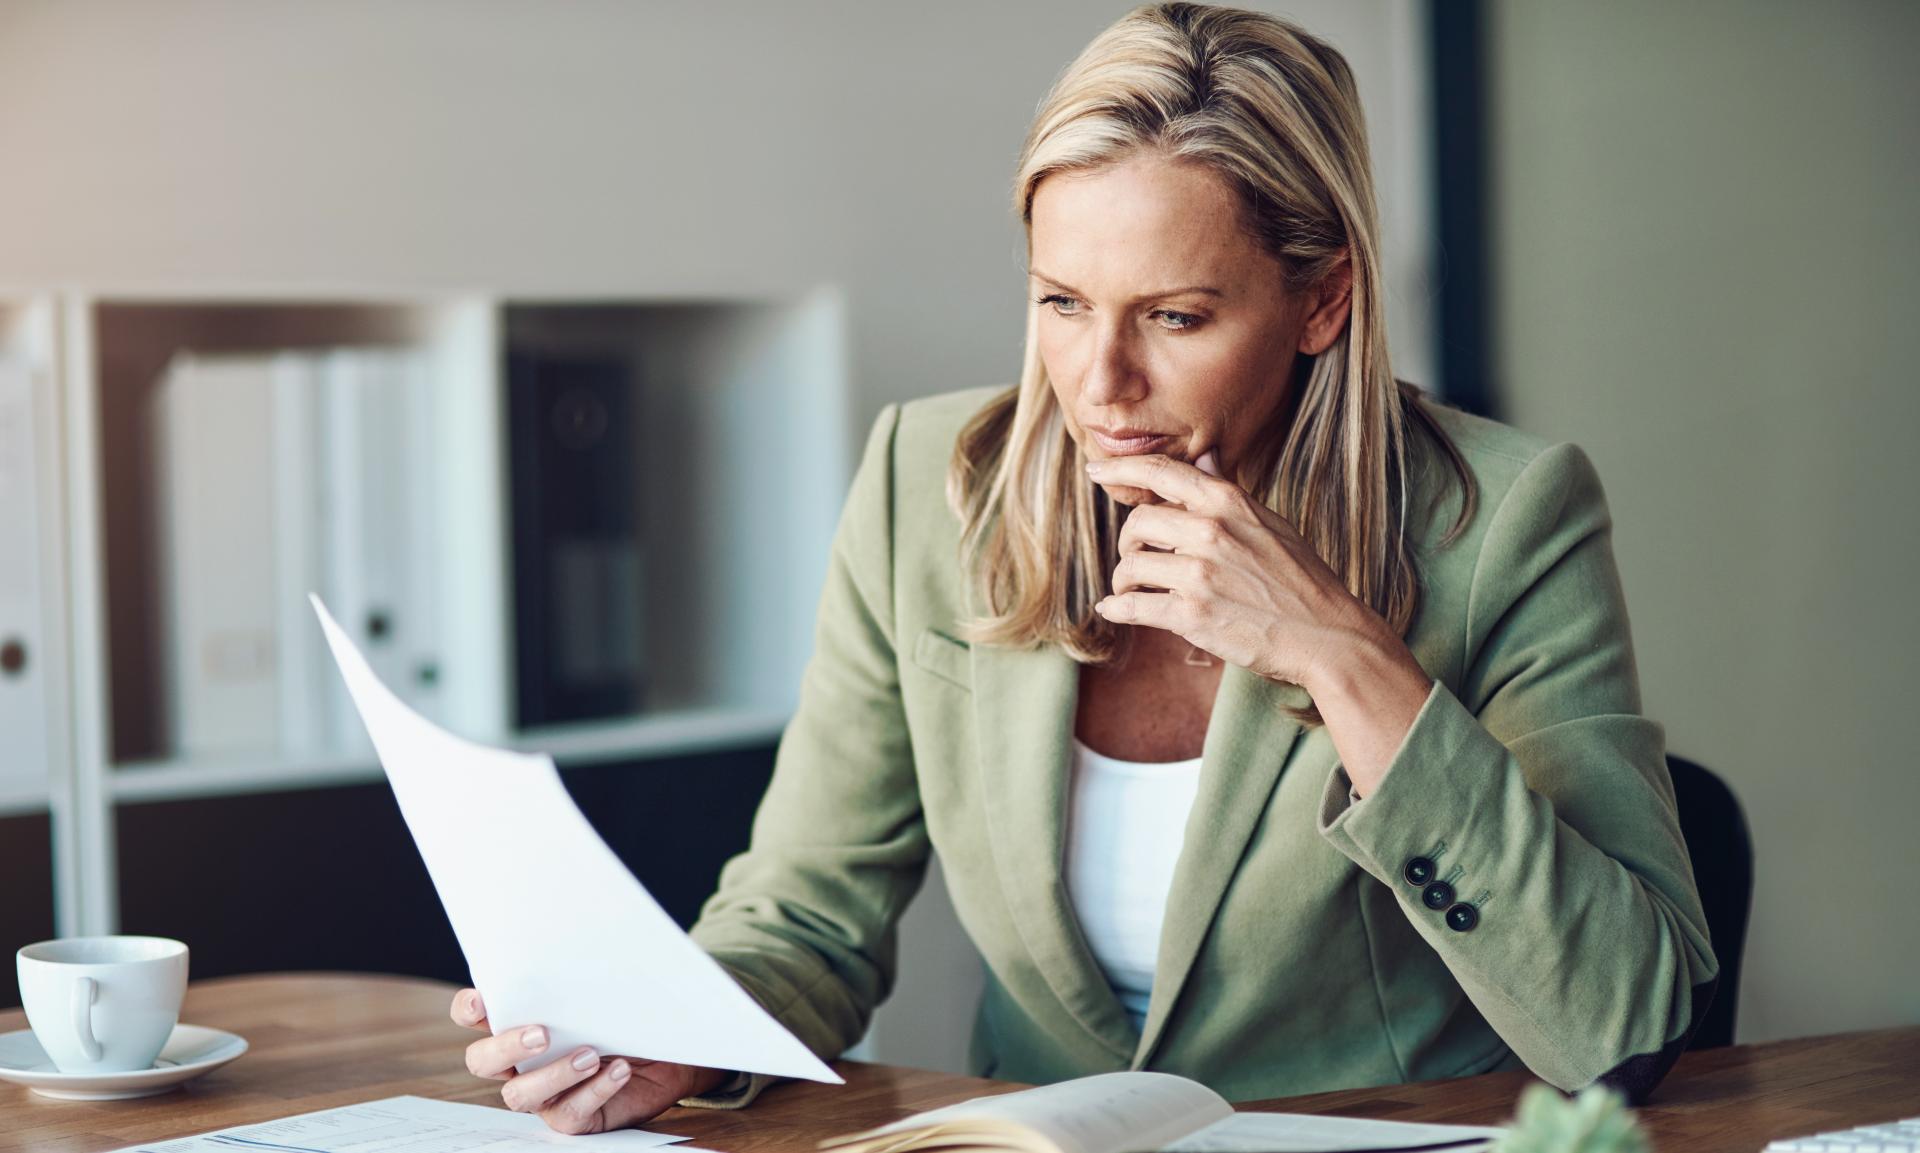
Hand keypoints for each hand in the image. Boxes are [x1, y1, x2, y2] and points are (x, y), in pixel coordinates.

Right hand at [450, 987, 732, 1133]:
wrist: (667, 1049)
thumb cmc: (626, 1012)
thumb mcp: (605, 987)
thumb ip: (583, 970)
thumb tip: (589, 936)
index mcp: (518, 1021)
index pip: (473, 1015)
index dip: (468, 1010)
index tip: (481, 1002)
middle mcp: (520, 1061)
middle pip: (482, 1061)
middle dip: (506, 1047)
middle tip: (542, 1033)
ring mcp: (543, 1092)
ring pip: (520, 1095)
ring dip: (552, 1074)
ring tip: (590, 1055)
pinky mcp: (572, 1116)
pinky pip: (570, 1112)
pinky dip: (595, 1090)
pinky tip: (619, 1070)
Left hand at [1085, 450, 1382, 688]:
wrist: (1326, 634)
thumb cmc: (1300, 579)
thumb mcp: (1269, 523)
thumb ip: (1229, 492)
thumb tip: (1205, 459)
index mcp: (1229, 503)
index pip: (1162, 472)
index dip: (1122, 468)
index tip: (1096, 470)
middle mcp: (1211, 532)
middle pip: (1137, 522)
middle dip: (1130, 541)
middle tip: (1138, 558)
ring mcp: (1200, 574)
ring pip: (1131, 564)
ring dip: (1124, 579)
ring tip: (1134, 588)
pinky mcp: (1192, 616)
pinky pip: (1132, 606)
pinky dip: (1117, 608)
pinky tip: (1114, 608)